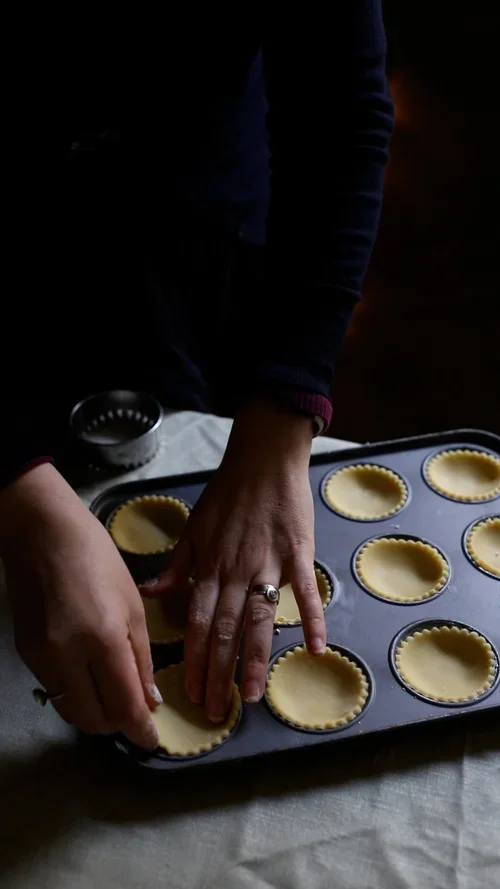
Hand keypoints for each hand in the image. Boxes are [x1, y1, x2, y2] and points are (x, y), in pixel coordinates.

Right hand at [0, 464, 160, 749]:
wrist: (41, 533)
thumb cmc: (96, 558)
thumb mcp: (132, 605)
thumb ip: (141, 657)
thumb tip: (149, 700)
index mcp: (102, 639)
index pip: (123, 706)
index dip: (141, 731)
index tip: (153, 741)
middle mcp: (67, 656)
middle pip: (93, 720)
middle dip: (118, 725)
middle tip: (136, 713)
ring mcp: (41, 658)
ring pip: (71, 710)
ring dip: (96, 712)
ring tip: (114, 694)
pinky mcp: (26, 654)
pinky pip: (55, 690)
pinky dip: (76, 693)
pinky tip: (90, 674)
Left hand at [147, 401, 325, 721]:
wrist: (263, 460)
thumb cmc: (228, 495)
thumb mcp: (194, 528)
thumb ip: (176, 566)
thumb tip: (150, 594)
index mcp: (209, 567)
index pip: (198, 623)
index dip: (194, 660)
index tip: (192, 693)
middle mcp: (236, 572)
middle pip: (225, 630)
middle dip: (219, 673)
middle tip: (217, 711)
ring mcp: (268, 565)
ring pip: (259, 620)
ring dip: (254, 659)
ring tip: (252, 696)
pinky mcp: (298, 555)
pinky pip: (305, 592)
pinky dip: (312, 620)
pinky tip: (315, 650)